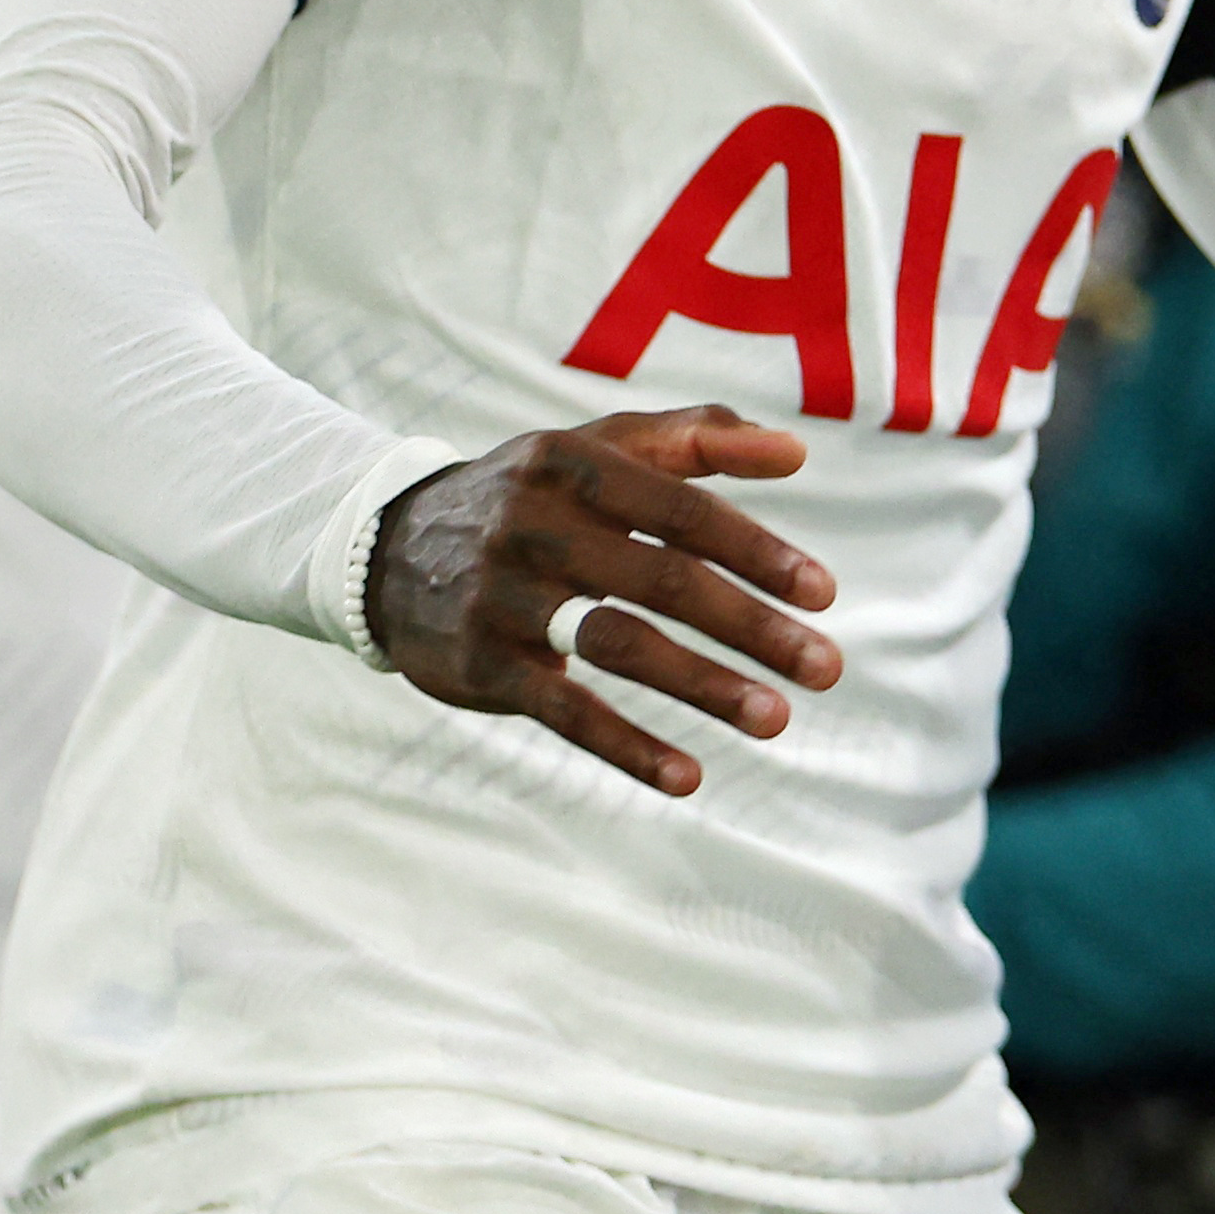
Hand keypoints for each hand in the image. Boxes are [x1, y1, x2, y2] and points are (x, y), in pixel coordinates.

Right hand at [365, 407, 840, 795]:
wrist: (388, 548)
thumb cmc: (532, 495)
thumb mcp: (599, 447)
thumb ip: (697, 438)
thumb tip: (795, 454)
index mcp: (573, 463)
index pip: (681, 509)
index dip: (757, 551)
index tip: (824, 594)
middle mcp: (533, 524)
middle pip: (660, 579)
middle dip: (752, 627)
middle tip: (826, 667)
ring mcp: (502, 597)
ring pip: (616, 646)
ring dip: (704, 687)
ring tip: (775, 719)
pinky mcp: (480, 664)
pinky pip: (562, 711)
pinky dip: (627, 747)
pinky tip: (689, 775)